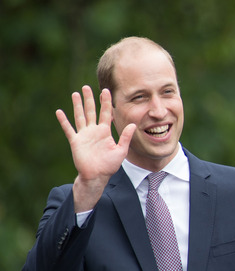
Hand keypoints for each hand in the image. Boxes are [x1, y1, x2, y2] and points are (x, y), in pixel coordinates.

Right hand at [56, 86, 134, 211]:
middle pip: (91, 111)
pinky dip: (64, 121)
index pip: (105, 113)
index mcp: (105, 132)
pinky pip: (69, 129)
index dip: (105, 102)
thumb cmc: (109, 165)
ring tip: (75, 93)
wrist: (97, 176)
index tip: (105, 90)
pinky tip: (59, 112)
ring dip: (77, 105)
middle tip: (87, 87)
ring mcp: (84, 135)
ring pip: (80, 116)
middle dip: (90, 99)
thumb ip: (126, 138)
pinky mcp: (76, 141)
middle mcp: (94, 131)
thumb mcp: (121, 151)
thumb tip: (133, 125)